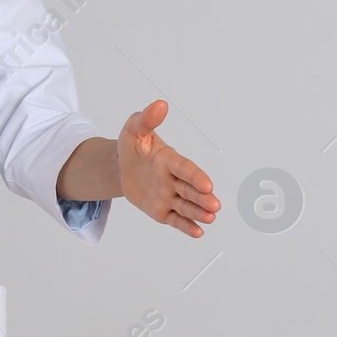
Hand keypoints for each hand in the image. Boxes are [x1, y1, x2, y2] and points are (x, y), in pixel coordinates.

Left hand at [117, 99, 219, 237]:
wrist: (122, 167)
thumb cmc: (132, 147)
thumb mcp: (134, 130)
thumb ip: (146, 119)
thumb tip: (159, 104)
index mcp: (169, 160)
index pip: (185, 168)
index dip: (196, 176)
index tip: (207, 185)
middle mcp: (174, 179)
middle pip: (190, 190)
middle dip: (202, 198)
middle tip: (214, 206)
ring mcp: (170, 196)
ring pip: (186, 206)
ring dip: (199, 213)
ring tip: (210, 218)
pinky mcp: (163, 211)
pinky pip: (176, 219)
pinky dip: (187, 226)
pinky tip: (198, 232)